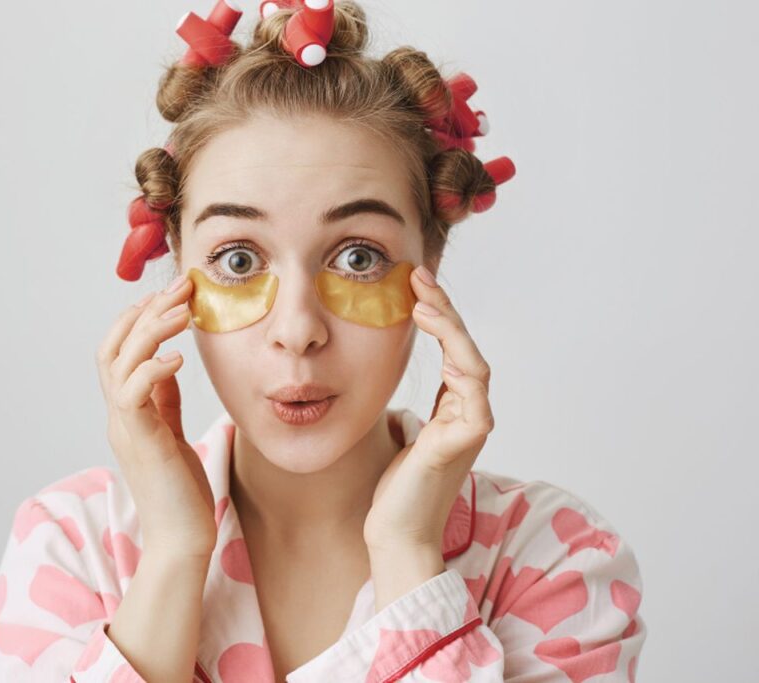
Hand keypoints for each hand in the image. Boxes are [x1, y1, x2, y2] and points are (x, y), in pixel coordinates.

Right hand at [96, 273, 217, 558]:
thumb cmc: (180, 490)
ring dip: (150, 331)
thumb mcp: (172, 432)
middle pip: (114, 348)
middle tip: (181, 287)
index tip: (169, 295)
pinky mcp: (142, 442)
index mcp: (126, 411)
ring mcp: (125, 428)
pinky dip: (152, 369)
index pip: (118, 351)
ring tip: (182, 310)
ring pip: (120, 364)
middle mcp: (119, 416)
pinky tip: (178, 358)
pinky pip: (133, 396)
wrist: (181, 538)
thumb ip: (164, 399)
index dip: (138, 319)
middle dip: (145, 312)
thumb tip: (168, 362)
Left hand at [363, 264, 493, 552]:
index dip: (436, 314)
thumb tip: (380, 372)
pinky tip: (432, 333)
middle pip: (465, 347)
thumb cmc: (393, 490)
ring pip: (474, 362)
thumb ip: (406, 405)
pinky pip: (473, 391)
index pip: (451, 349)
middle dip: (443, 308)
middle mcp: (469, 413)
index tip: (412, 284)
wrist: (395, 533)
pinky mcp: (466, 439)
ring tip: (422, 299)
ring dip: (449, 325)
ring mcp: (471, 426)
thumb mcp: (396, 432)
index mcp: (453, 409)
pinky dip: (458, 358)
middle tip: (418, 276)